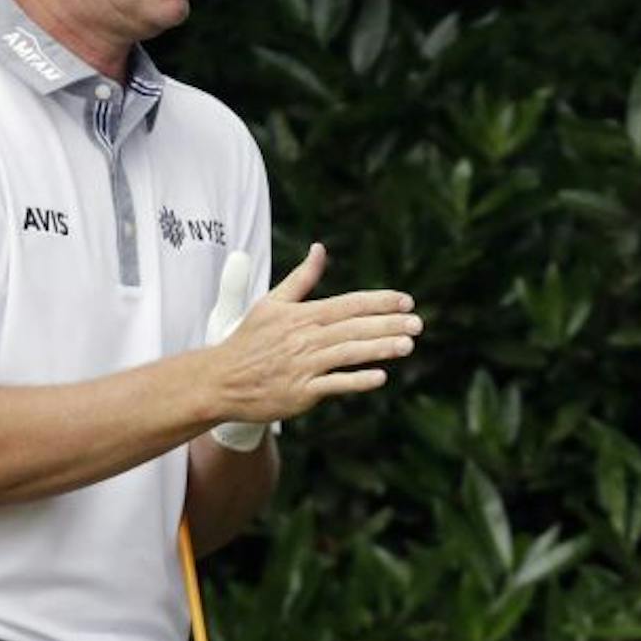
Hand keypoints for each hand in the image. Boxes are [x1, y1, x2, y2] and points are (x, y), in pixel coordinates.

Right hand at [203, 243, 421, 424]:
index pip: (348, 304)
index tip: (406, 301)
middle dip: (388, 324)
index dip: (379, 301)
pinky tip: (380, 377)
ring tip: (407, 346)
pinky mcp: (300, 392)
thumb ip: (302, 278)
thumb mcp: (272, 302)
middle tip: (418, 323)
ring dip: (379, 349)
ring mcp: (303, 366)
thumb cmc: (249, 340)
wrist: (221, 380)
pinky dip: (356, 380)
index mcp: (302, 315)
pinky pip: (333, 385)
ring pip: (348, 353)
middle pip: (354, 327)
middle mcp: (305, 338)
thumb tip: (320, 249)